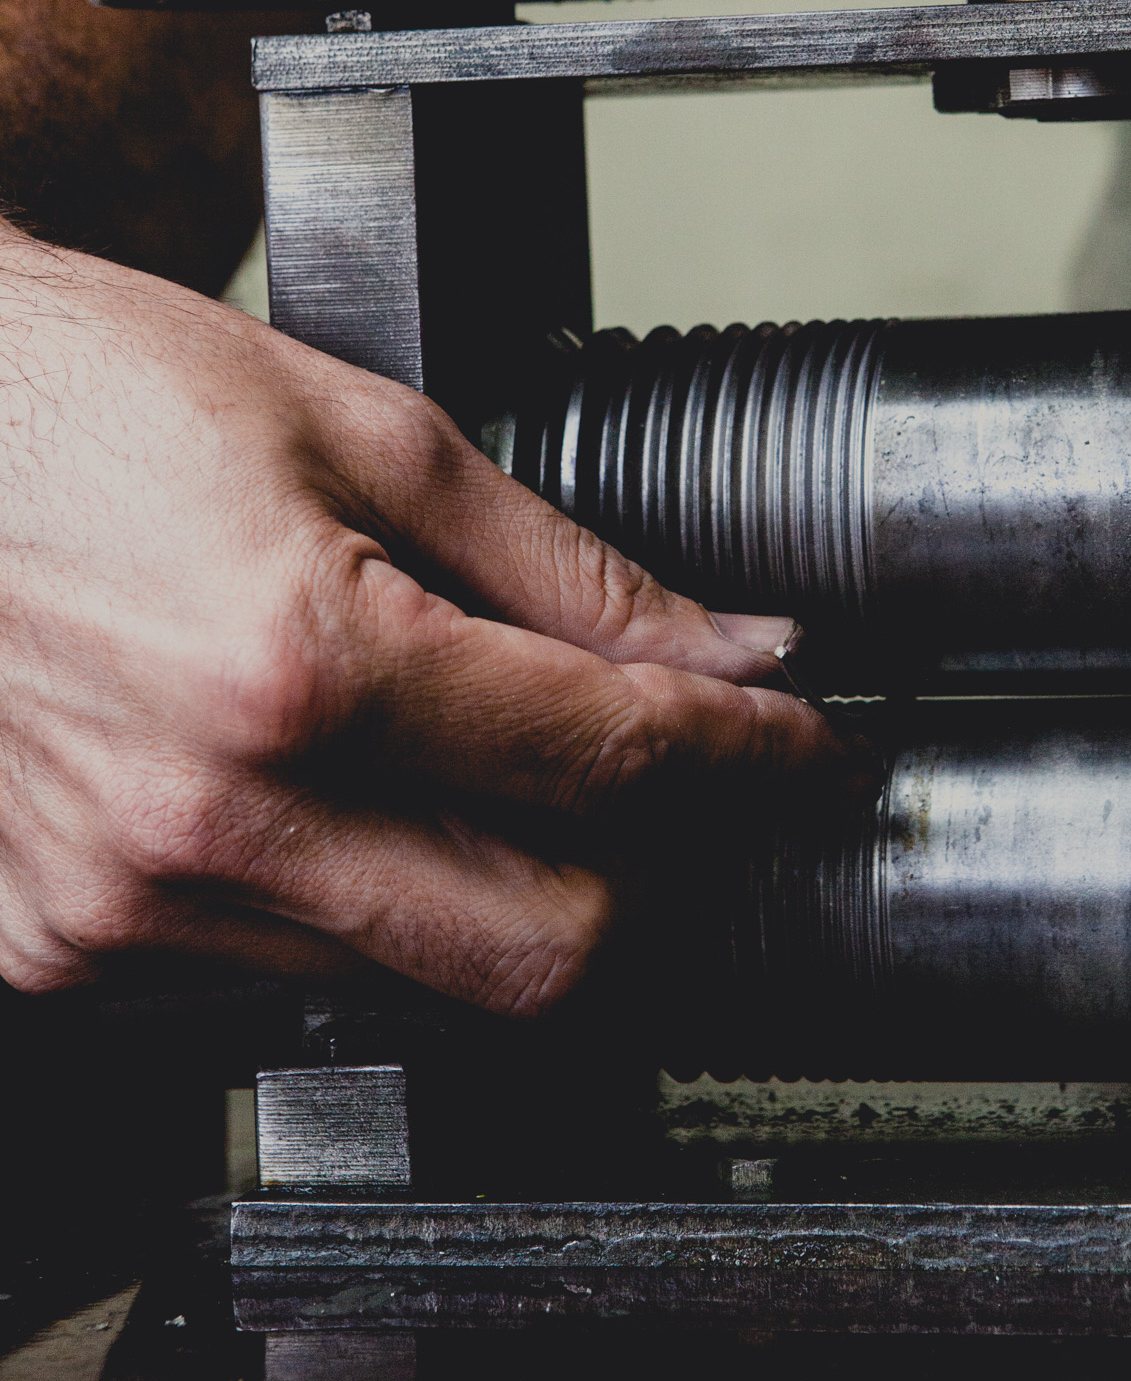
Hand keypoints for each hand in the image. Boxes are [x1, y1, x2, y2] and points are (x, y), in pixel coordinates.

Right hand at [0, 229, 863, 1013]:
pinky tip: (351, 802)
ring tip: (488, 769)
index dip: (753, 759)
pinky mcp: (61, 947)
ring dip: (506, 894)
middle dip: (659, 877)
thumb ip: (569, 572)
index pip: (611, 762)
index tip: (807, 752)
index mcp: (296, 663)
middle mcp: (207, 818)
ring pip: (426, 984)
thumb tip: (728, 649)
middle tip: (690, 795)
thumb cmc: (96, 396)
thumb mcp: (365, 433)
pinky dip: (368, 909)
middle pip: (547, 948)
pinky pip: (290, 980)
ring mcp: (123, 906)